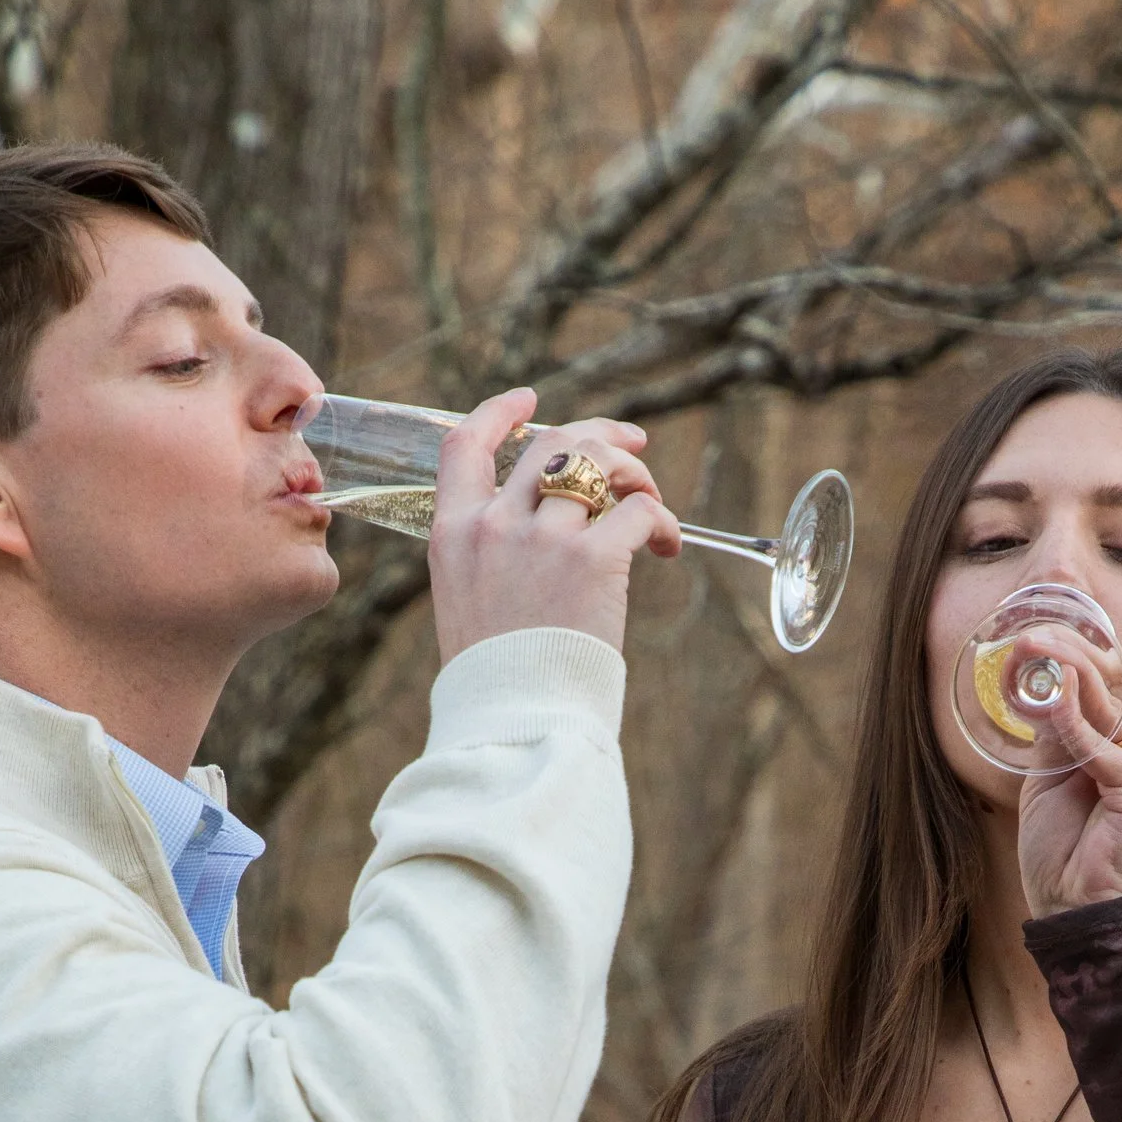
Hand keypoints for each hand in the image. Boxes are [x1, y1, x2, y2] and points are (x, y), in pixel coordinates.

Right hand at [428, 387, 680, 663]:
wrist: (515, 721)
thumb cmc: (498, 678)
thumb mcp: (468, 602)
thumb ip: (491, 556)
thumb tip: (543, 527)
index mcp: (453, 534)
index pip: (465, 446)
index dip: (498, 413)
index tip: (528, 400)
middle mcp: (494, 525)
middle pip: (552, 444)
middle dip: (600, 437)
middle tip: (634, 449)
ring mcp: (543, 539)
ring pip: (599, 464)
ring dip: (636, 476)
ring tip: (654, 505)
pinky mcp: (592, 560)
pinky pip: (639, 511)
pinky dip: (663, 521)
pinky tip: (669, 548)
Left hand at [1014, 629, 1121, 914]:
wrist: (1077, 916)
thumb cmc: (1065, 856)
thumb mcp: (1050, 779)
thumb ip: (1056, 733)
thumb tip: (1044, 685)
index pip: (1113, 678)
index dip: (1081, 644)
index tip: (1042, 616)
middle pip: (1116, 680)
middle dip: (1073, 646)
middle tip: (1029, 626)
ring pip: (1111, 703)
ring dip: (1068, 670)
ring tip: (1030, 645)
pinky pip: (1104, 744)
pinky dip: (1073, 721)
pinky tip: (1048, 702)